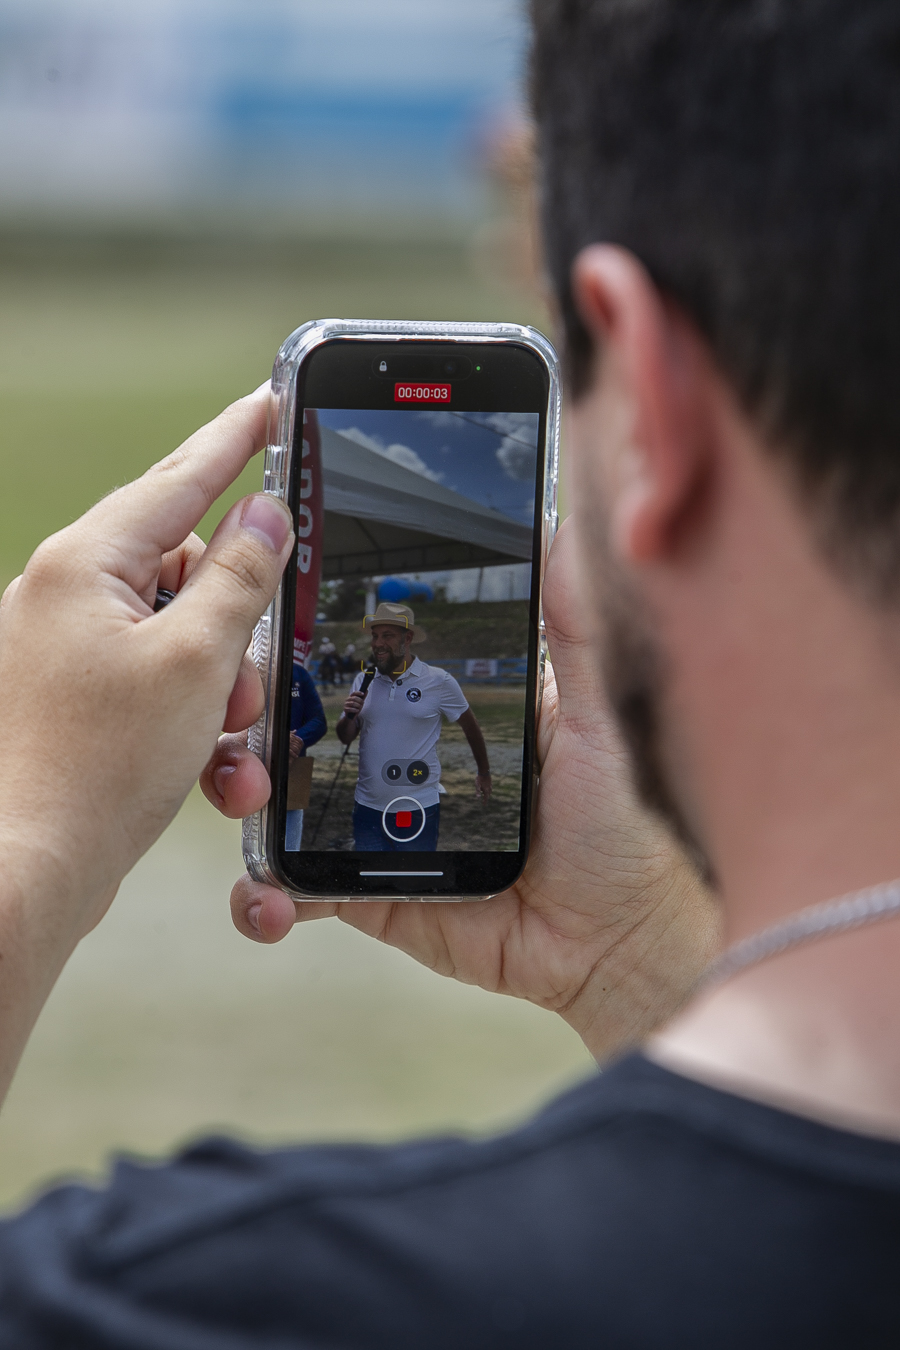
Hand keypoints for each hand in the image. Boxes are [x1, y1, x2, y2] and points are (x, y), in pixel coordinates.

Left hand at [0, 385, 293, 1103]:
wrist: (27, 872)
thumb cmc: (98, 768)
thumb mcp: (198, 660)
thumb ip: (241, 576)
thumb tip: (265, 514)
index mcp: (85, 564)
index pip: (181, 477)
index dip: (238, 439)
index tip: (274, 403)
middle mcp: (66, 596)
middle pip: (185, 567)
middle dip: (238, 620)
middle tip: (261, 664)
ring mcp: (65, 649)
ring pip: (178, 635)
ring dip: (222, 687)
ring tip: (230, 741)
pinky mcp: (74, 700)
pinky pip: (154, 685)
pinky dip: (192, 722)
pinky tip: (210, 771)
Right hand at [206, 519, 718, 1061]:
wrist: (618, 940)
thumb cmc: (620, 820)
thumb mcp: (597, 714)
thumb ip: (573, 628)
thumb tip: (562, 529)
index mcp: (438, 709)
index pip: (356, 664)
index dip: (302, 642)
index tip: (263, 614)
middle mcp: (396, 759)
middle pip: (298, 726)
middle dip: (250, 716)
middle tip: (241, 712)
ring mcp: (374, 826)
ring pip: (279, 802)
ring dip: (240, 794)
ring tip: (248, 796)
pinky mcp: (364, 894)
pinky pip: (295, 891)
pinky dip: (264, 897)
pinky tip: (268, 900)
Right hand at [341, 691, 365, 719]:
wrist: (351, 716)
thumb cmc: (356, 708)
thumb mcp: (360, 702)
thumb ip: (363, 697)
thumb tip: (366, 690)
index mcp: (351, 697)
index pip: (354, 693)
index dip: (358, 693)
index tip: (363, 694)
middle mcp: (347, 700)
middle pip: (354, 698)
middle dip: (360, 701)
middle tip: (362, 703)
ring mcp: (345, 704)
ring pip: (353, 703)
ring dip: (358, 706)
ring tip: (360, 708)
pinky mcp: (345, 709)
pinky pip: (350, 709)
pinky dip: (355, 710)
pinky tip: (357, 710)